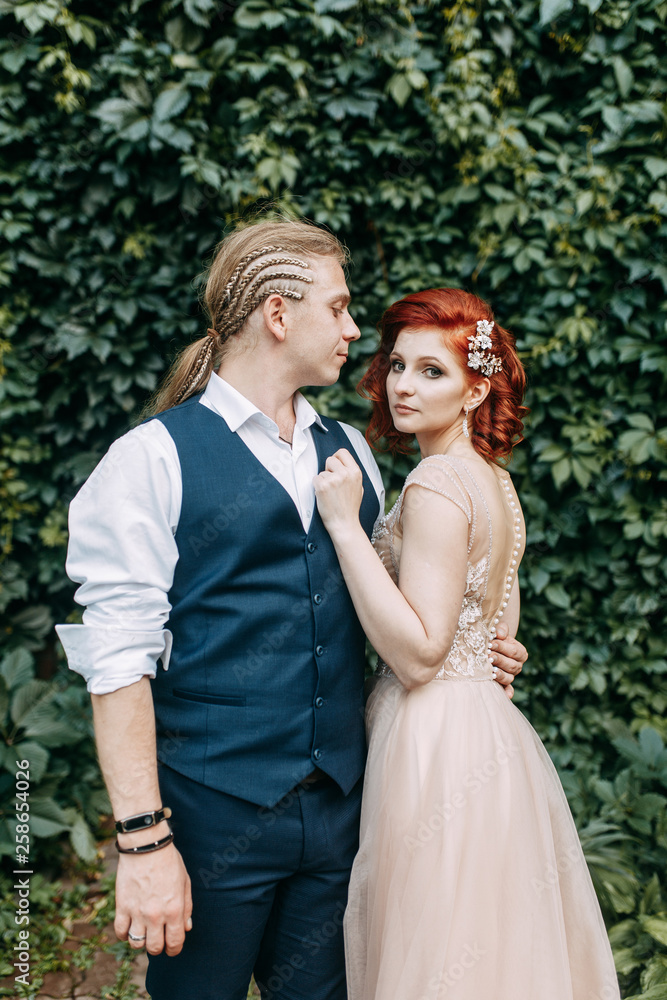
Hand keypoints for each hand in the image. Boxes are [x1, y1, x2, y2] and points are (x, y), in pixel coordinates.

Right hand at [114, 838, 192, 955]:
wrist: (146, 846)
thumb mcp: (185, 882)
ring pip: (136, 944)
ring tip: (144, 932)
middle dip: (158, 948)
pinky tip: (130, 927)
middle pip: (155, 948)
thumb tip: (186, 928)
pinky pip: (120, 932)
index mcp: (174, 909)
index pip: (175, 942)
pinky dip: (124, 934)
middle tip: (158, 940)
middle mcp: (156, 915)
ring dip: (141, 942)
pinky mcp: (122, 906)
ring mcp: (137, 912)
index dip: (174, 949)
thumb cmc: (168, 861)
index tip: (172, 948)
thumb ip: (187, 907)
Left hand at [313, 448, 363, 534]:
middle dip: (328, 469)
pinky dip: (316, 487)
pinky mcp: (322, 487)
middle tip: (331, 483)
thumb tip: (343, 463)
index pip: (342, 452)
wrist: (344, 524)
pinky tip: (324, 497)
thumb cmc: (350, 507)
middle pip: (330, 459)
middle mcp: (346, 474)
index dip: (336, 458)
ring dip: (323, 481)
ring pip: (322, 472)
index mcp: (356, 472)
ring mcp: (333, 480)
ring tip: (330, 494)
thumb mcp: (358, 487)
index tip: (334, 466)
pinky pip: (315, 479)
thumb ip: (351, 474)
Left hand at [489, 623, 527, 699]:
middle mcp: (518, 665)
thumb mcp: (498, 631)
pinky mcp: (504, 684)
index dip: (502, 647)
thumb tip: (500, 633)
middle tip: (488, 656)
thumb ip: (500, 630)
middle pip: (512, 665)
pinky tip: (506, 695)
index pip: (514, 651)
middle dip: (499, 660)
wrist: (490, 648)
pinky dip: (508, 692)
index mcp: (520, 652)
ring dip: (500, 675)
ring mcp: (511, 675)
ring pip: (509, 677)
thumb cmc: (495, 638)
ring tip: (491, 671)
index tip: (490, 643)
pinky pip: (507, 689)